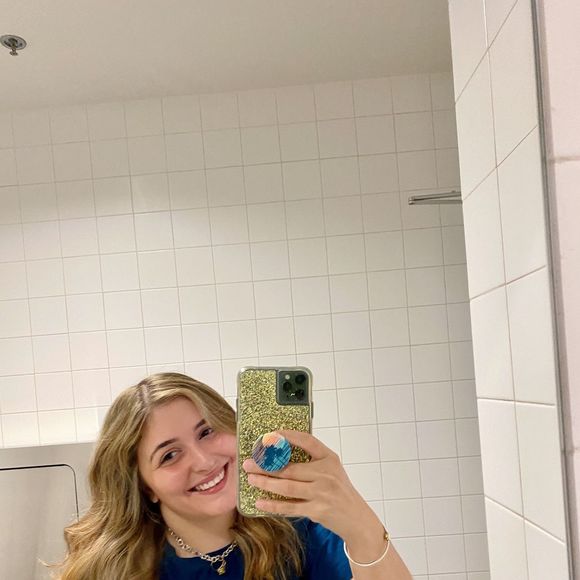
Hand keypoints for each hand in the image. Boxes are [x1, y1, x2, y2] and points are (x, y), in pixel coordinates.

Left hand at [242, 429, 379, 542]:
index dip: (288, 436)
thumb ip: (312, 461)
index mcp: (329, 459)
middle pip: (290, 468)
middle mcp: (326, 474)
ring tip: (251, 479)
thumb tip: (280, 453)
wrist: (357, 519)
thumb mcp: (332, 470)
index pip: (307, 441)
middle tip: (249, 463)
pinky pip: (290, 507)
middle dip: (266, 465)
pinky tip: (260, 501)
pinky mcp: (317, 510)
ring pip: (287, 487)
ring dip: (266, 483)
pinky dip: (273, 505)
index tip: (271, 435)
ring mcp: (322, 493)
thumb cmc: (340, 491)